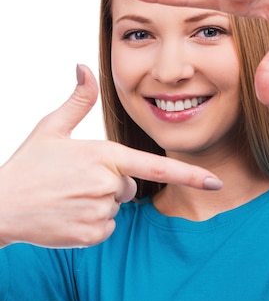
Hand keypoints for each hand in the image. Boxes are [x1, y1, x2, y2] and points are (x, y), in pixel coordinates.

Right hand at [0, 65, 221, 247]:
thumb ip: (77, 100)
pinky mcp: (91, 234)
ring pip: (117, 208)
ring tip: (68, 197)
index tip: (215, 181)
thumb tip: (83, 66)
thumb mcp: (51, 128)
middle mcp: (107, 183)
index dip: (190, 174)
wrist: (1, 206)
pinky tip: (67, 215)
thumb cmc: (28, 165)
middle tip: (75, 181)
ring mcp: (99, 211)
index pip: (156, 165)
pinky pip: (106, 228)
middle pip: (130, 186)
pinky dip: (91, 223)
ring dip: (99, 204)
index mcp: (104, 155)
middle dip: (111, 183)